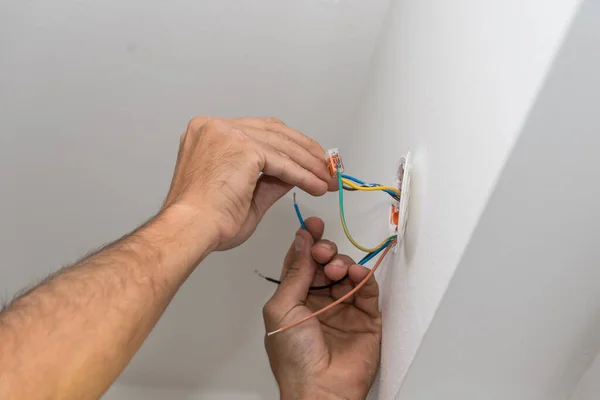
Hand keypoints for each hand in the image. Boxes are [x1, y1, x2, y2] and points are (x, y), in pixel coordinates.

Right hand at [162, 117, 333, 252]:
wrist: (189, 231)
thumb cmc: (206, 221)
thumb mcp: (246, 195)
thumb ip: (270, 180)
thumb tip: (294, 174)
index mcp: (209, 134)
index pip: (259, 132)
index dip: (289, 146)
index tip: (309, 160)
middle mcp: (214, 127)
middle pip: (274, 132)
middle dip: (304, 152)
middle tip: (325, 169)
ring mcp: (226, 132)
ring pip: (281, 145)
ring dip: (308, 165)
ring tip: (327, 181)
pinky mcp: (241, 146)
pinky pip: (282, 161)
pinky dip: (302, 175)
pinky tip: (316, 186)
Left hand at [263, 217, 381, 399]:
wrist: (321, 389)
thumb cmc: (294, 357)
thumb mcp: (283, 308)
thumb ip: (295, 272)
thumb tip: (301, 241)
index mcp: (296, 298)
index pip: (302, 262)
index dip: (306, 241)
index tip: (312, 224)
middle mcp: (320, 300)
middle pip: (325, 263)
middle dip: (325, 251)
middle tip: (323, 251)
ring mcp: (343, 307)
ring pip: (346, 271)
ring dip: (341, 263)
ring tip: (335, 270)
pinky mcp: (366, 316)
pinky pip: (367, 288)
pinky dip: (363, 276)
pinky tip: (356, 274)